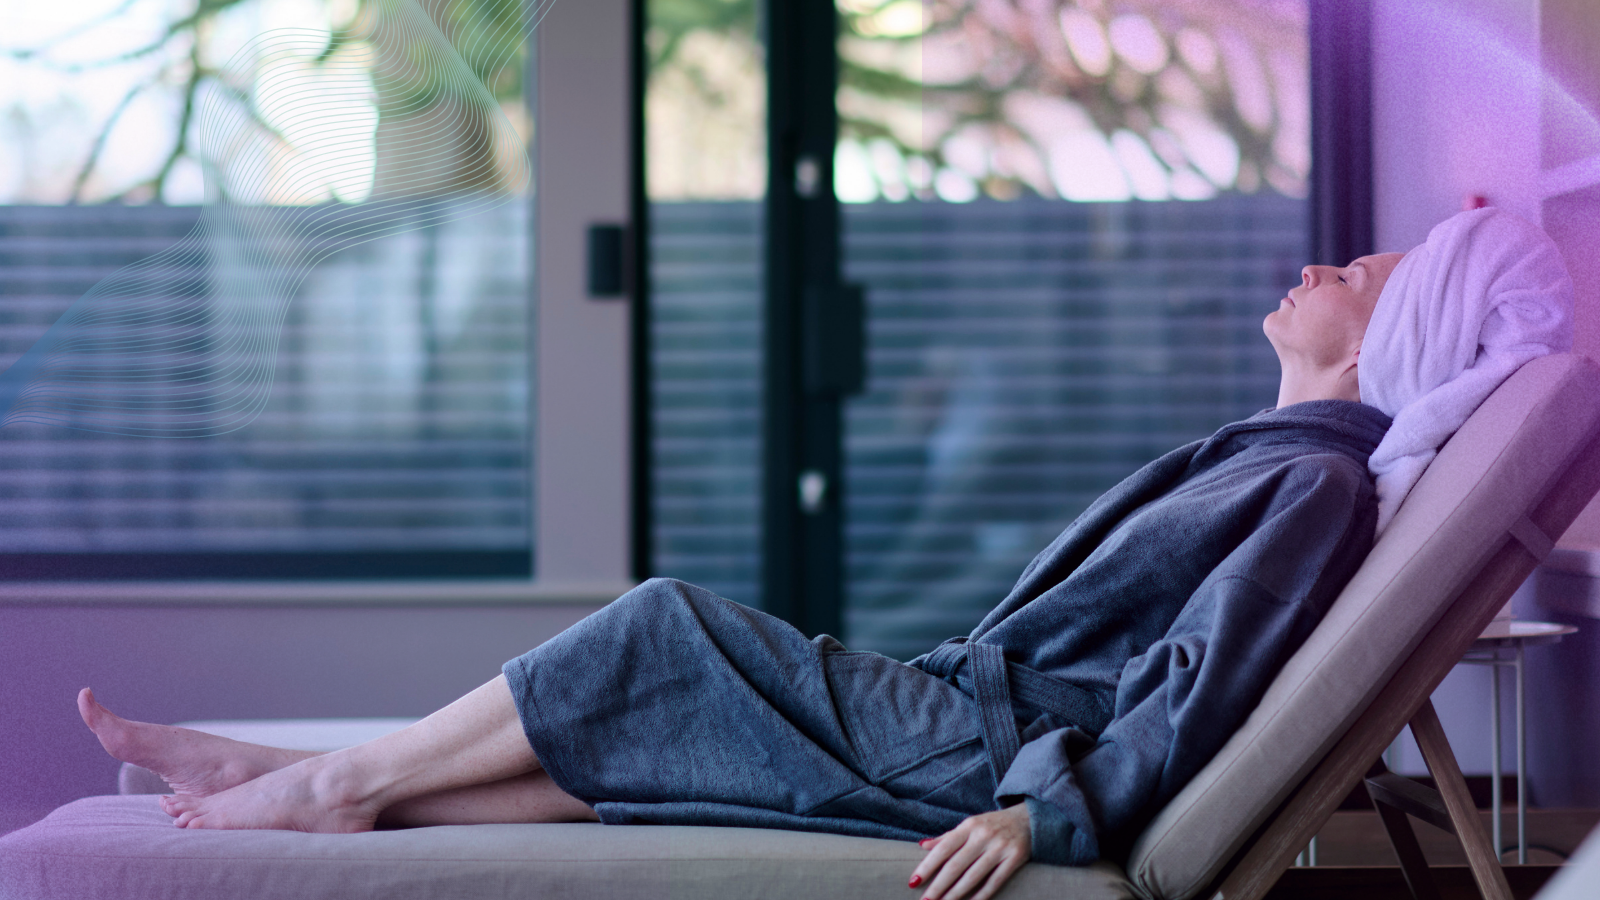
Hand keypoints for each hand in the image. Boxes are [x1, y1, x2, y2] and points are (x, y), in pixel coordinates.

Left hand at [907, 803, 1030, 899]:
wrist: (1028, 818)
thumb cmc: (992, 825)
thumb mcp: (970, 825)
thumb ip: (947, 837)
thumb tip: (922, 845)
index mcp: (969, 826)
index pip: (943, 848)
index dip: (927, 866)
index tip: (913, 881)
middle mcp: (983, 835)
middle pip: (956, 865)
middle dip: (938, 886)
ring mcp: (1000, 847)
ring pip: (973, 876)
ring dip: (956, 894)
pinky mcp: (1015, 858)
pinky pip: (995, 881)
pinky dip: (981, 895)